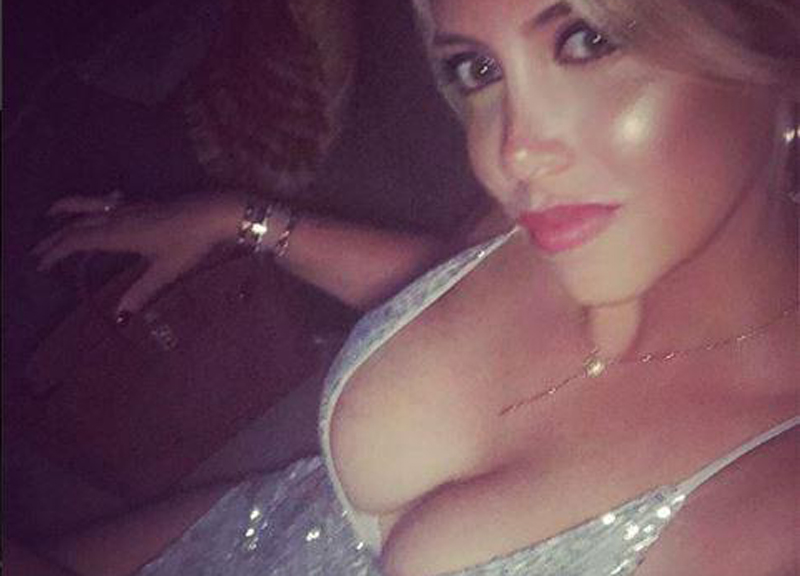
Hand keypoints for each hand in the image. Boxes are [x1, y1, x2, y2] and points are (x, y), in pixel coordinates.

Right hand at [32, 191, 239, 314]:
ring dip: (68, 211)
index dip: (55, 252)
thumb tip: (120, 315)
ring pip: (89, 205)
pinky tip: (97, 208)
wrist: (213, 212)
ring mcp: (130, 206)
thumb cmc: (190, 242)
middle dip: (54, 237)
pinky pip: (106, 202)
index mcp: (118, 233)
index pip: (76, 241)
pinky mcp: (143, 202)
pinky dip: (90, 205)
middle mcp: (118, 216)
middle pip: (77, 224)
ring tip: (51, 214)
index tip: (39, 264)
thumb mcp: (166, 270)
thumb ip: (142, 291)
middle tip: (36, 250)